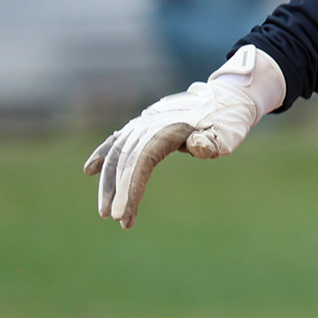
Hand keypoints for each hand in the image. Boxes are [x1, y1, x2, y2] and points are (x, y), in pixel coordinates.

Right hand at [82, 46, 281, 228]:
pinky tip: (90, 170)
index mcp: (167, 129)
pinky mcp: (143, 126)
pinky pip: (118, 142)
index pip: (141, 162)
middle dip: (117, 192)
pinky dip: (104, 155)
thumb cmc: (228, 120)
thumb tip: (195, 145)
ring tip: (107, 212)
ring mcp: (143, 124)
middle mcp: (149, 125)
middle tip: (117, 219)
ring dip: (109, 183)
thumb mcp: (228, 132)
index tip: (123, 214)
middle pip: (125, 161)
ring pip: (118, 154)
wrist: (225, 98)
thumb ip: (213, 141)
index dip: (130, 188)